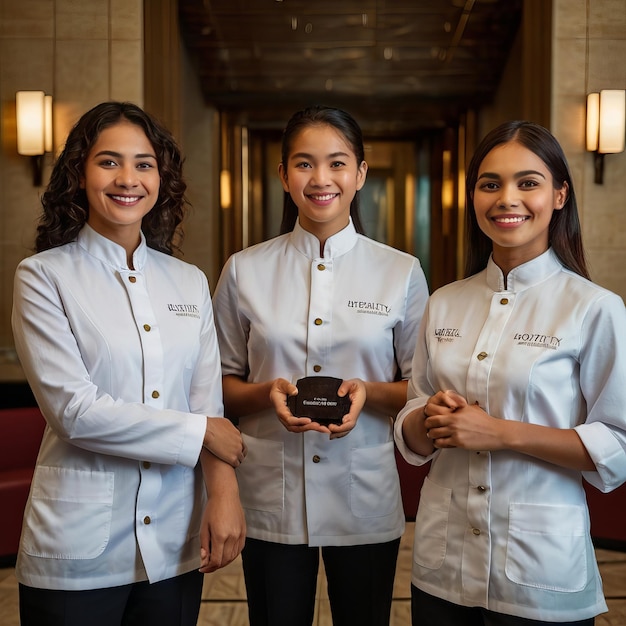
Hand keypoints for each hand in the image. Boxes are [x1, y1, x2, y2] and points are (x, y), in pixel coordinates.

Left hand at [199, 457, 245, 572]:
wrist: (225, 495)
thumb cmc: (212, 509)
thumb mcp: (203, 528)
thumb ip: (204, 545)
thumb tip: (205, 560)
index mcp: (220, 536)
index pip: (216, 560)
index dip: (208, 568)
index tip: (202, 568)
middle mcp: (232, 537)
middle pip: (225, 560)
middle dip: (215, 566)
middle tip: (208, 565)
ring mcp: (240, 534)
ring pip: (233, 556)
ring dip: (224, 562)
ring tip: (216, 560)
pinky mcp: (244, 532)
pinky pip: (239, 549)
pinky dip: (233, 555)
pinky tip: (226, 554)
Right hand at [204, 417, 246, 467]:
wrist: (206, 432)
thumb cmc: (211, 425)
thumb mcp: (223, 421)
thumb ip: (228, 426)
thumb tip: (226, 427)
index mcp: (237, 433)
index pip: (240, 441)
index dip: (235, 444)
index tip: (231, 446)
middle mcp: (239, 442)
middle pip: (242, 449)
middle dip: (237, 451)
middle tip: (231, 454)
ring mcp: (237, 450)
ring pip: (240, 457)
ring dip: (236, 459)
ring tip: (230, 460)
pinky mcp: (232, 458)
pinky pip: (236, 464)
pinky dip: (233, 465)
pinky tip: (228, 465)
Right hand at [270, 377, 332, 434]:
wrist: (274, 391)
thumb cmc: (277, 388)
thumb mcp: (282, 384)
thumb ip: (288, 387)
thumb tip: (295, 391)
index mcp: (280, 408)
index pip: (288, 418)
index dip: (298, 421)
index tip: (308, 420)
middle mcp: (284, 416)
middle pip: (294, 426)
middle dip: (307, 427)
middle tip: (318, 426)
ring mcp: (288, 418)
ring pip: (297, 428)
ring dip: (308, 429)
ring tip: (320, 428)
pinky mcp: (292, 418)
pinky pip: (299, 426)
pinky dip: (307, 427)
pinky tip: (316, 426)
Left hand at [327, 378, 365, 438]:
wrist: (360, 390)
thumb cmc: (357, 387)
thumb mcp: (353, 383)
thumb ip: (346, 386)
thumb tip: (340, 393)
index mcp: (355, 408)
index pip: (351, 421)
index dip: (342, 426)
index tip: (333, 426)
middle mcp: (352, 415)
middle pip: (347, 429)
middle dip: (337, 432)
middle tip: (326, 429)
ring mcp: (349, 417)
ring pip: (344, 430)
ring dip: (336, 433)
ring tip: (325, 432)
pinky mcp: (345, 417)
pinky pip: (342, 426)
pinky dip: (336, 431)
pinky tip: (328, 431)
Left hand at [424, 394, 503, 450]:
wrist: (495, 432)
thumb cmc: (484, 420)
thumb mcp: (470, 408)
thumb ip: (458, 405)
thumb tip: (451, 400)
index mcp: (455, 411)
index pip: (433, 411)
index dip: (429, 415)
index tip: (430, 418)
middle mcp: (453, 420)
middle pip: (430, 422)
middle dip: (428, 426)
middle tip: (429, 428)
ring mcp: (455, 432)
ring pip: (434, 434)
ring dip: (432, 436)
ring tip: (434, 436)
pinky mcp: (459, 442)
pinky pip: (442, 443)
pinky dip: (439, 443)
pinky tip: (441, 443)